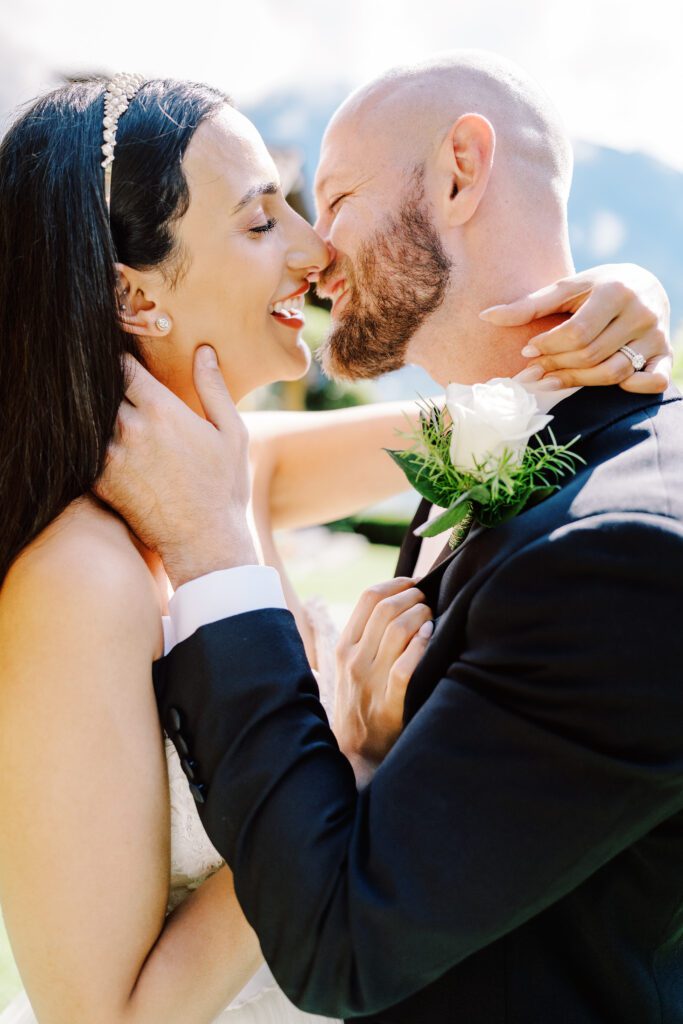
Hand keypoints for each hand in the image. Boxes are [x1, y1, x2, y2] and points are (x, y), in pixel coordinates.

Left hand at [94, 347, 256, 588]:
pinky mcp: (100, 481)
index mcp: (161, 409)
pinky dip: (84, 441)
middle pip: (98, 388)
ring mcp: (111, 455)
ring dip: (90, 412)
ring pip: (86, 418)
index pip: (121, 365)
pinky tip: (92, 440)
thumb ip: (214, 388)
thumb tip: (203, 351)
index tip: (121, 361)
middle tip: (101, 381)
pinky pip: (81, 450)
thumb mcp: (232, 432)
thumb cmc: (224, 487)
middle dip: (101, 383)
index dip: (118, 359)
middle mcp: (130, 427)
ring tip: (93, 409)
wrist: (205, 542)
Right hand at [334, 578, 432, 780]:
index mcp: (344, 645)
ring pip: (398, 630)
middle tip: (427, 602)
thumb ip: (367, 635)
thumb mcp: (350, 665)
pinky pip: (405, 666)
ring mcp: (370, 681)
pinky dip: (421, 646)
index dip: (397, 583)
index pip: (368, 597)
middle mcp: (354, 659)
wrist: (355, 752)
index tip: (414, 584)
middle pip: (387, 608)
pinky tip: (431, 638)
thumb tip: (399, 599)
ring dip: (422, 617)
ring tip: (431, 620)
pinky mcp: (388, 703)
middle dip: (414, 597)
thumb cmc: (360, 702)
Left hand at [481, 263, 671, 392]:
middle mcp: (641, 312)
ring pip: (614, 372)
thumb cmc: (596, 288)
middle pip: (591, 355)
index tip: (527, 351)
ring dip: (579, 382)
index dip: (547, 347)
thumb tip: (485, 317)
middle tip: (535, 372)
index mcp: (615, 290)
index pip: (576, 333)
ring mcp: (655, 334)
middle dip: (557, 366)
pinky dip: (634, 387)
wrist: (644, 283)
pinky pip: (655, 380)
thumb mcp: (566, 289)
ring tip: (554, 379)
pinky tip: (610, 385)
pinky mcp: (666, 352)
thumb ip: (529, 305)